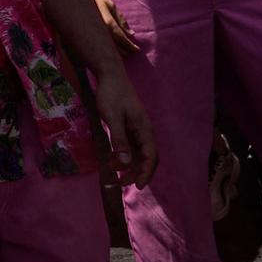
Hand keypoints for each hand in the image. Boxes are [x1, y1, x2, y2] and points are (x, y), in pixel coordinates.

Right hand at [91, 0, 139, 56]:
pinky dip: (106, 49)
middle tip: (130, 53)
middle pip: (114, 46)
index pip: (121, 38)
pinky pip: (98, 45)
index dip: (130, 45)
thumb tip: (131, 34)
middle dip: (123, 51)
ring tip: (122, 53)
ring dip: (115, 52)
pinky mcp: (86, 36)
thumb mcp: (111, 6)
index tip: (137, 50)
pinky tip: (109, 49)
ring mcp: (92, 34)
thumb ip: (121, 20)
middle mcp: (100, 30)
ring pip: (106, 48)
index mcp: (108, 22)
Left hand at [92, 69, 157, 188]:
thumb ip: (119, 140)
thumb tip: (126, 163)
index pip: (151, 156)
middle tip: (122, 182)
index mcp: (144, 130)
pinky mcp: (129, 126)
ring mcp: (137, 128)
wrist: (110, 75)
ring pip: (137, 152)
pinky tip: (111, 158)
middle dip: (137, 172)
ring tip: (113, 172)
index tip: (138, 186)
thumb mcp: (113, 117)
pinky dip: (123, 154)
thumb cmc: (111, 94)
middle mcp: (144, 131)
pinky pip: (130, 145)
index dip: (146, 173)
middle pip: (146, 157)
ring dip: (128, 164)